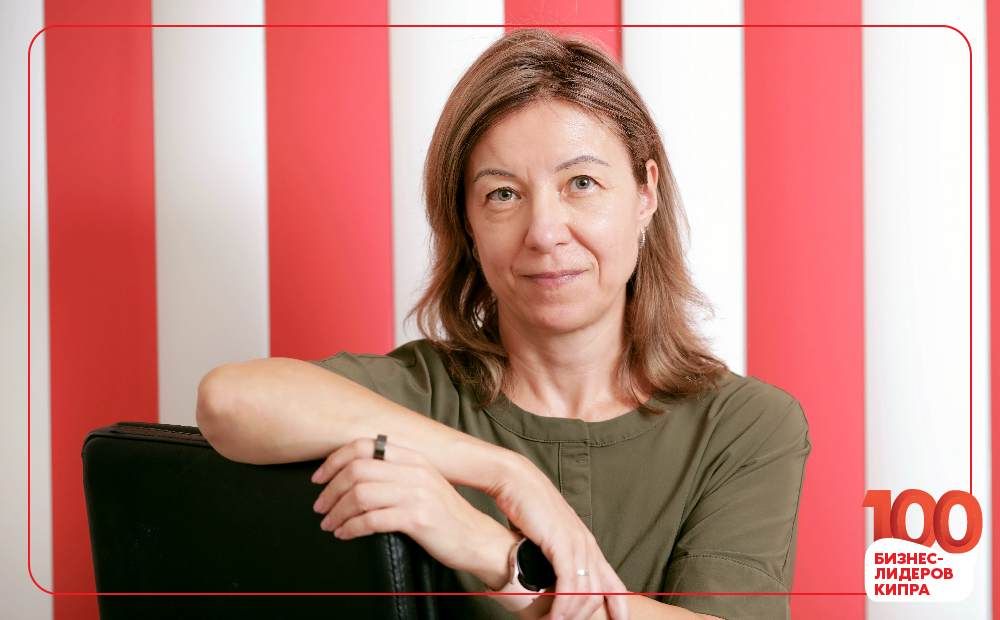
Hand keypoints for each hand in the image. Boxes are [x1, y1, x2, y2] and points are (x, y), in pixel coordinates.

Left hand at [309, 437, 508, 578]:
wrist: (475, 538)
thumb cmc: (444, 514)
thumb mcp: (423, 482)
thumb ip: (396, 472)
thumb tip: (354, 473)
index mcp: (414, 457)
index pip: (364, 446)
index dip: (335, 460)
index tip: (319, 478)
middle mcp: (415, 470)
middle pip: (357, 470)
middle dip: (331, 490)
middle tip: (320, 507)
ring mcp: (417, 493)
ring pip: (360, 495)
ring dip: (337, 511)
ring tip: (330, 523)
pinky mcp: (417, 518)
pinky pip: (372, 520)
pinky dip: (351, 527)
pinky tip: (345, 533)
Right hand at [492, 457, 630, 619]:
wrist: (515, 481)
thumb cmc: (527, 506)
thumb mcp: (547, 534)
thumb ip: (553, 554)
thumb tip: (546, 574)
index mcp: (586, 542)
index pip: (612, 580)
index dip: (619, 604)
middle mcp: (586, 544)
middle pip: (603, 591)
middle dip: (591, 616)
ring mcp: (576, 543)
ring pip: (586, 592)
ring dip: (573, 615)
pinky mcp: (561, 544)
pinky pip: (569, 584)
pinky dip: (563, 605)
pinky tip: (555, 617)